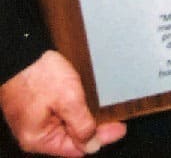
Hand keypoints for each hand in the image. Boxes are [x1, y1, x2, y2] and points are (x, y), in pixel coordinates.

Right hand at [0, 51, 125, 155]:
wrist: (22, 51)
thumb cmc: (38, 72)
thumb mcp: (68, 99)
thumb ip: (81, 125)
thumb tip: (92, 145)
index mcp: (38, 138)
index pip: (76, 148)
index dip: (100, 138)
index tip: (119, 128)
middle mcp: (34, 133)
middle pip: (70, 138)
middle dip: (92, 129)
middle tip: (114, 118)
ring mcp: (34, 119)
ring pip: (65, 126)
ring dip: (84, 119)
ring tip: (104, 111)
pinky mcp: (36, 105)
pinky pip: (59, 114)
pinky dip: (73, 110)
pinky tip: (85, 102)